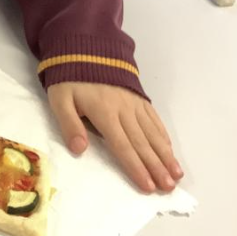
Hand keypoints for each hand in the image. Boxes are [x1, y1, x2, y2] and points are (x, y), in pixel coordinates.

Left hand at [47, 81, 183, 192]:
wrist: (85, 48)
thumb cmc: (70, 78)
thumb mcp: (59, 99)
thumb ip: (69, 124)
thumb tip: (79, 150)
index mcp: (104, 113)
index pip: (122, 146)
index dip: (135, 167)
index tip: (148, 187)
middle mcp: (124, 110)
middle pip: (142, 143)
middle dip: (156, 167)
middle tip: (169, 188)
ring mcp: (135, 104)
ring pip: (153, 133)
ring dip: (166, 155)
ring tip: (177, 175)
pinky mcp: (140, 98)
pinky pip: (155, 120)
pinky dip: (164, 137)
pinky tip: (170, 150)